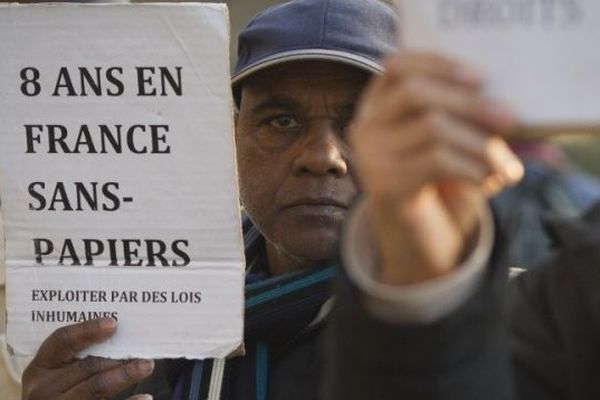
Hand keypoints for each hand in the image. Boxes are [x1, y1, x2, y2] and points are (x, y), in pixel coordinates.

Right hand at [22, 318, 153, 399]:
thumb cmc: (62, 386)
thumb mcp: (58, 370)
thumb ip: (80, 353)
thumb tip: (118, 331)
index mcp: (41, 367)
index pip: (61, 342)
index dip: (86, 330)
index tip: (113, 324)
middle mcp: (45, 388)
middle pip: (86, 366)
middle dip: (117, 357)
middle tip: (143, 350)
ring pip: (96, 388)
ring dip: (125, 375)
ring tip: (146, 366)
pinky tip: (145, 397)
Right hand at [350, 52, 522, 285]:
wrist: (413, 235)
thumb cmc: (436, 180)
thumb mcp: (444, 141)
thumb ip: (459, 116)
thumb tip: (501, 108)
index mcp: (377, 105)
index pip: (397, 67)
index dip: (437, 64)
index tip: (481, 76)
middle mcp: (365, 126)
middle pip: (414, 93)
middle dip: (468, 101)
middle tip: (510, 117)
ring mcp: (369, 156)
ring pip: (432, 127)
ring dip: (481, 145)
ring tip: (507, 167)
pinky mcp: (384, 185)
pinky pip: (437, 162)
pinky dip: (474, 169)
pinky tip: (491, 182)